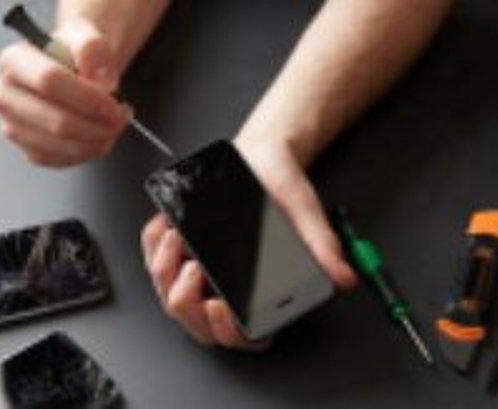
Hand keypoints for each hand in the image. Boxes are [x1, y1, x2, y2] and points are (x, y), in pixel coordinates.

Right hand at [0, 19, 127, 167]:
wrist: (71, 71)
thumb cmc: (73, 57)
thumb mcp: (86, 38)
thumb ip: (94, 49)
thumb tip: (101, 80)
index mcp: (13, 62)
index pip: (50, 82)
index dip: (88, 98)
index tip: (114, 105)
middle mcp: (5, 97)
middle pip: (57, 122)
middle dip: (97, 125)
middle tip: (119, 118)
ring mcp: (14, 127)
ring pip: (61, 146)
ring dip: (97, 141)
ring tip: (112, 125)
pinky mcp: (29, 150)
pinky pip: (62, 161)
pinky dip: (88, 152)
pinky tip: (99, 137)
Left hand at [140, 138, 356, 349]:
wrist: (261, 158)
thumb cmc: (279, 191)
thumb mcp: (305, 216)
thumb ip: (322, 248)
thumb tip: (342, 277)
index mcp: (256, 289)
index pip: (238, 333)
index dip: (226, 332)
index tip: (222, 308)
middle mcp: (224, 284)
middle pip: (194, 320)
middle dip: (186, 304)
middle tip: (194, 273)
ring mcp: (198, 269)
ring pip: (168, 294)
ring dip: (165, 273)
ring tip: (179, 242)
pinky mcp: (179, 247)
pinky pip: (154, 259)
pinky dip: (154, 247)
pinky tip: (168, 229)